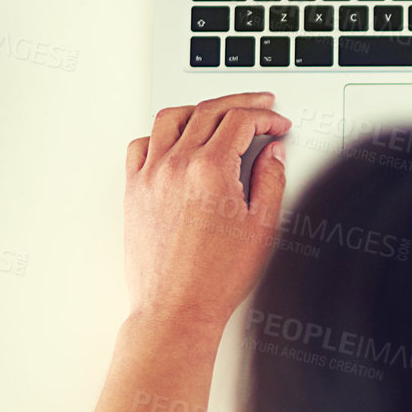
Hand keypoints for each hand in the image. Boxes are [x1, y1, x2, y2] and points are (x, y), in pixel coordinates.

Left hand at [124, 93, 291, 332]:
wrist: (177, 308)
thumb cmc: (217, 278)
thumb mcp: (263, 226)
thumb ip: (271, 179)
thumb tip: (273, 152)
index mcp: (210, 170)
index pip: (241, 120)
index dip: (266, 116)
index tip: (278, 125)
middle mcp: (176, 165)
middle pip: (208, 110)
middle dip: (241, 104)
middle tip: (260, 107)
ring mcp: (150, 175)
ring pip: (171, 118)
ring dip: (200, 109)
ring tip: (218, 114)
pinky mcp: (134, 190)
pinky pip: (141, 144)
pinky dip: (161, 134)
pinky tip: (177, 141)